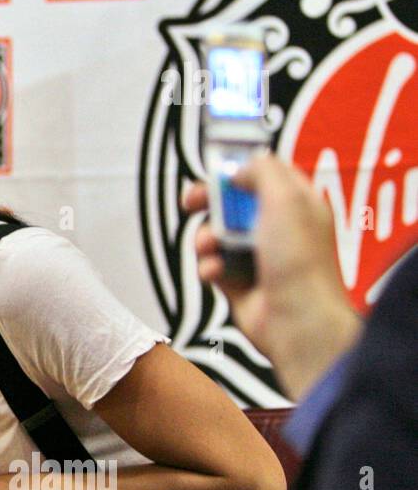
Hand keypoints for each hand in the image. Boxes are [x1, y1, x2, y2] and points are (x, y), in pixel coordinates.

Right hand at [182, 154, 359, 398]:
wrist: (296, 320)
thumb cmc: (299, 260)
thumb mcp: (286, 198)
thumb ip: (262, 170)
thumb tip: (240, 170)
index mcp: (297, 204)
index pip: (267, 175)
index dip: (241, 169)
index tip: (218, 169)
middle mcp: (278, 228)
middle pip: (234, 203)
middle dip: (209, 202)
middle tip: (191, 201)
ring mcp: (257, 256)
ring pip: (216, 234)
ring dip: (205, 237)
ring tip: (208, 247)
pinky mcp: (238, 282)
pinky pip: (212, 265)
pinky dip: (208, 266)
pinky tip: (214, 273)